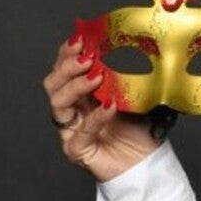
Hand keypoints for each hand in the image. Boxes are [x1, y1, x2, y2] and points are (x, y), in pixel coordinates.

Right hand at [41, 35, 157, 181]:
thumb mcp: (136, 94)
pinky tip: (110, 106)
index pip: (65, 67)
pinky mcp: (76, 150)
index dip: (67, 52)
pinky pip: (81, 131)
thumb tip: (138, 44)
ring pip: (57, 103)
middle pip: (53, 82)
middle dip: (67, 66)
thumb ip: (130, 74)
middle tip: (87, 57)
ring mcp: (71, 129)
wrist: (146, 163)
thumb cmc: (138, 130)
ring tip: (97, 76)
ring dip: (76, 86)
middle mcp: (72, 109)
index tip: (80, 38)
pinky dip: (96, 117)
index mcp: (82, 92)